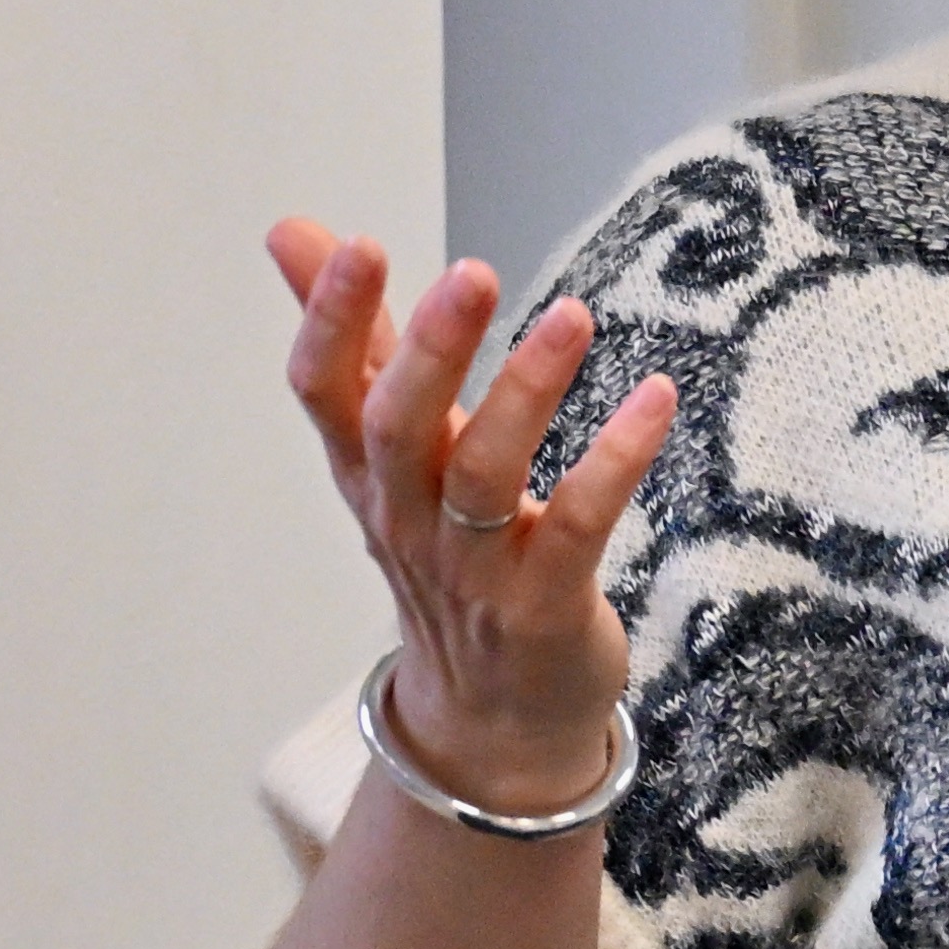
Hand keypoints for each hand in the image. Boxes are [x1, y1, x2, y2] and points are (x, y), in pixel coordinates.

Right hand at [268, 222, 678, 818]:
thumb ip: (357, 339)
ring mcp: (475, 569)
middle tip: (469, 275)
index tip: (354, 245)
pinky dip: (614, 462)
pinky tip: (655, 399)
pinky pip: (575, 526)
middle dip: (428, 351)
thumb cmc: (447, 556)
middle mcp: (408, 519)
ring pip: (483, 476)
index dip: (329, 322)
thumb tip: (293, 233)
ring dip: (526, 393)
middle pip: (397, 430)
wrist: (493, 716)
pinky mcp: (544, 605)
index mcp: (367, 474)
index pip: (323, 393)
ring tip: (573, 316)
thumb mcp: (391, 448)